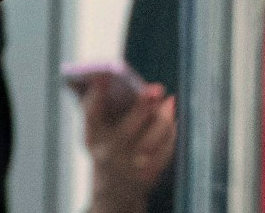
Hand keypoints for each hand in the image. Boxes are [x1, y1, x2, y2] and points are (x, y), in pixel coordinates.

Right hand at [83, 81, 175, 212]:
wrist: (114, 189)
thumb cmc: (106, 146)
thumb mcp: (96, 130)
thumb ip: (101, 105)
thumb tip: (111, 77)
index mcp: (91, 139)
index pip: (91, 115)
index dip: (95, 95)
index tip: (103, 75)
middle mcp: (108, 155)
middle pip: (127, 130)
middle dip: (142, 108)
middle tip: (155, 88)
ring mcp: (129, 168)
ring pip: (151, 141)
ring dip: (163, 119)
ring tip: (169, 101)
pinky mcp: (149, 175)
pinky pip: (164, 151)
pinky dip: (170, 133)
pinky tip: (172, 119)